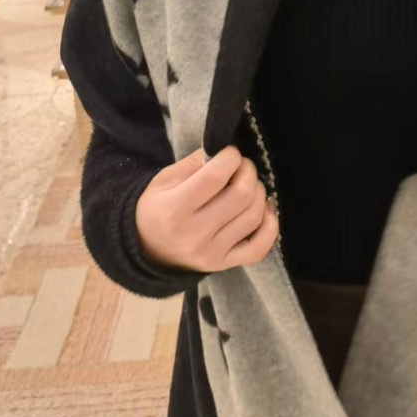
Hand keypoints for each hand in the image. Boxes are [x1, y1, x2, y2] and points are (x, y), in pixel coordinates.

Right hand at [135, 146, 279, 273]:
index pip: (215, 177)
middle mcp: (195, 234)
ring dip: (259, 193)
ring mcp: (212, 253)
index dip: (231, 158)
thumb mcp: (163, 180)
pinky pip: (259, 248)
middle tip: (242, 167)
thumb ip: (194, 163)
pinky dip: (270, 225)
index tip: (230, 153)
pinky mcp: (224, 264)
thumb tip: (224, 152)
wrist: (146, 250)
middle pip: (241, 195)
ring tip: (249, 185)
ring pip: (254, 217)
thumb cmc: (156, 208)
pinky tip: (264, 209)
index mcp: (175, 209)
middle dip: (248, 172)